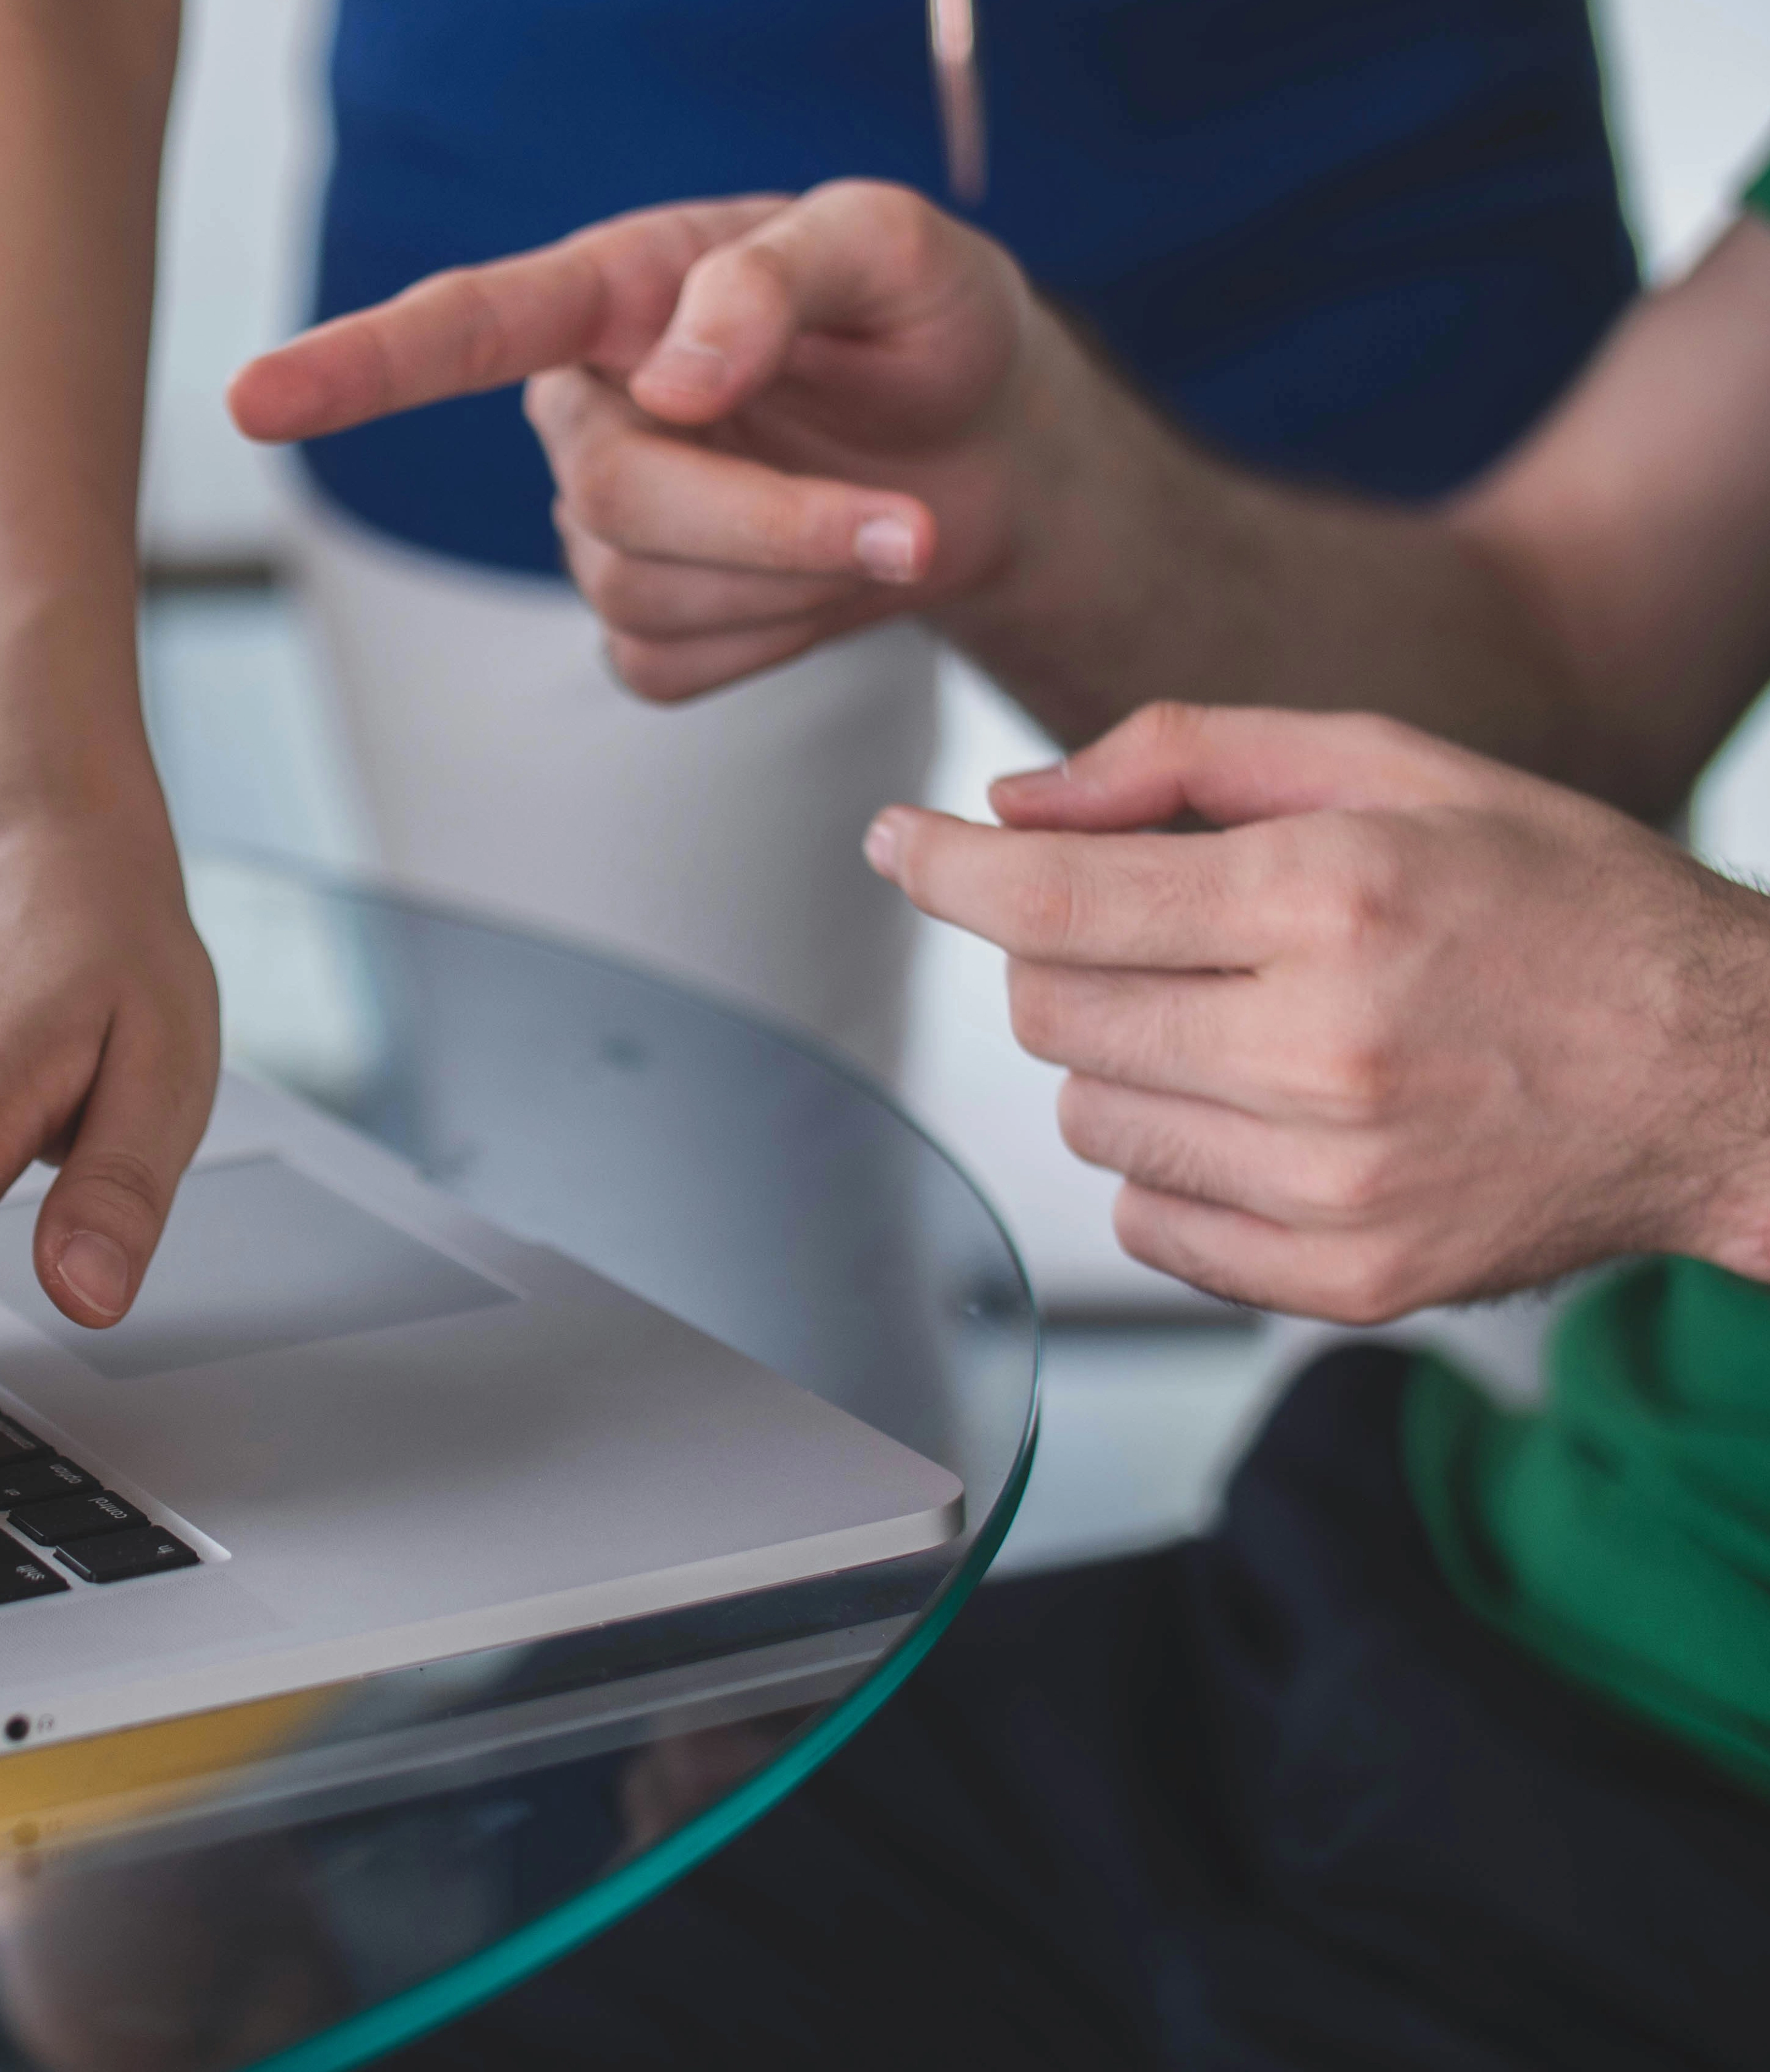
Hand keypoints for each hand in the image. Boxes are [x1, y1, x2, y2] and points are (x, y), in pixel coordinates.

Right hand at [229, 182, 1076, 701]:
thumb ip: (781, 276)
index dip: (355, 368)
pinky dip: (774, 639)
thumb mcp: (897, 249)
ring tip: (888, 525)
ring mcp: (604, 527)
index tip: (254, 401)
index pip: (463, 328)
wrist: (990, 451)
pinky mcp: (646, 626)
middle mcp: (586, 410)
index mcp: (617, 294)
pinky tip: (821, 582)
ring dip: (792, 577)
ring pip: (641, 594)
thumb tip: (676, 378)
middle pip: (611, 499)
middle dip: (768, 524)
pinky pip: (670, 667)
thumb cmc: (929, 325)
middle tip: (907, 523)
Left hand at [865, 704, 1769, 1321]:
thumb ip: (1184, 757)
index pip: (1052, 900)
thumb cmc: (1558, 903)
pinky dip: (1172, 1166)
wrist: (1723, 1072)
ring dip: (1124, 1060)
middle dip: (1067, 956)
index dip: (946, 869)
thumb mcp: (1394, 767)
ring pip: (1086, 1117)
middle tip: (1162, 932)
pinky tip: (1267, 1114)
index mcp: (1332, 901)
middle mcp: (1323, 1050)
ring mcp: (1332, 1184)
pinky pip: (1148, 1223)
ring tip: (1244, 1022)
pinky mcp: (1343, 1282)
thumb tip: (1013, 806)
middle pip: (1051, 1010)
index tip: (897, 843)